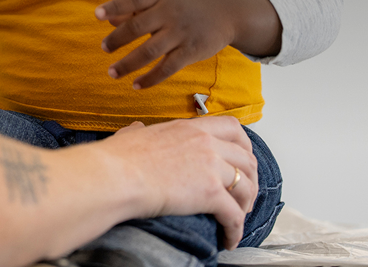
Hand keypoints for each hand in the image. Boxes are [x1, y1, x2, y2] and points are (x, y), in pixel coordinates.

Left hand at [96, 0, 238, 88]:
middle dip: (117, 39)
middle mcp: (169, 12)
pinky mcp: (190, 51)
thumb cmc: (186, 4)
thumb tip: (108, 19)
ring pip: (149, 51)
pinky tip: (136, 85)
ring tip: (112, 73)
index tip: (97, 15)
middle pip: (137, 27)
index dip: (115, 6)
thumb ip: (136, 9)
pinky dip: (150, 78)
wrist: (227, 12)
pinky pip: (167, 68)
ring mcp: (180, 33)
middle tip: (104, 49)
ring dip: (128, 64)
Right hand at [102, 116, 257, 249]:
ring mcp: (211, 166)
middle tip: (244, 194)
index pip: (232, 127)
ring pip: (247, 186)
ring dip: (246, 205)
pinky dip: (236, 230)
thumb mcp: (134, 134)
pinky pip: (235, 215)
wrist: (116, 174)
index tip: (242, 160)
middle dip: (251, 179)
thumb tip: (136, 129)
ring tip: (239, 217)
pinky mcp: (211, 192)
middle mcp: (206, 142)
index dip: (244, 145)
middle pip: (246, 158)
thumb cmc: (119, 157)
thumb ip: (141, 131)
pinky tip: (229, 239)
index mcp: (190, 127)